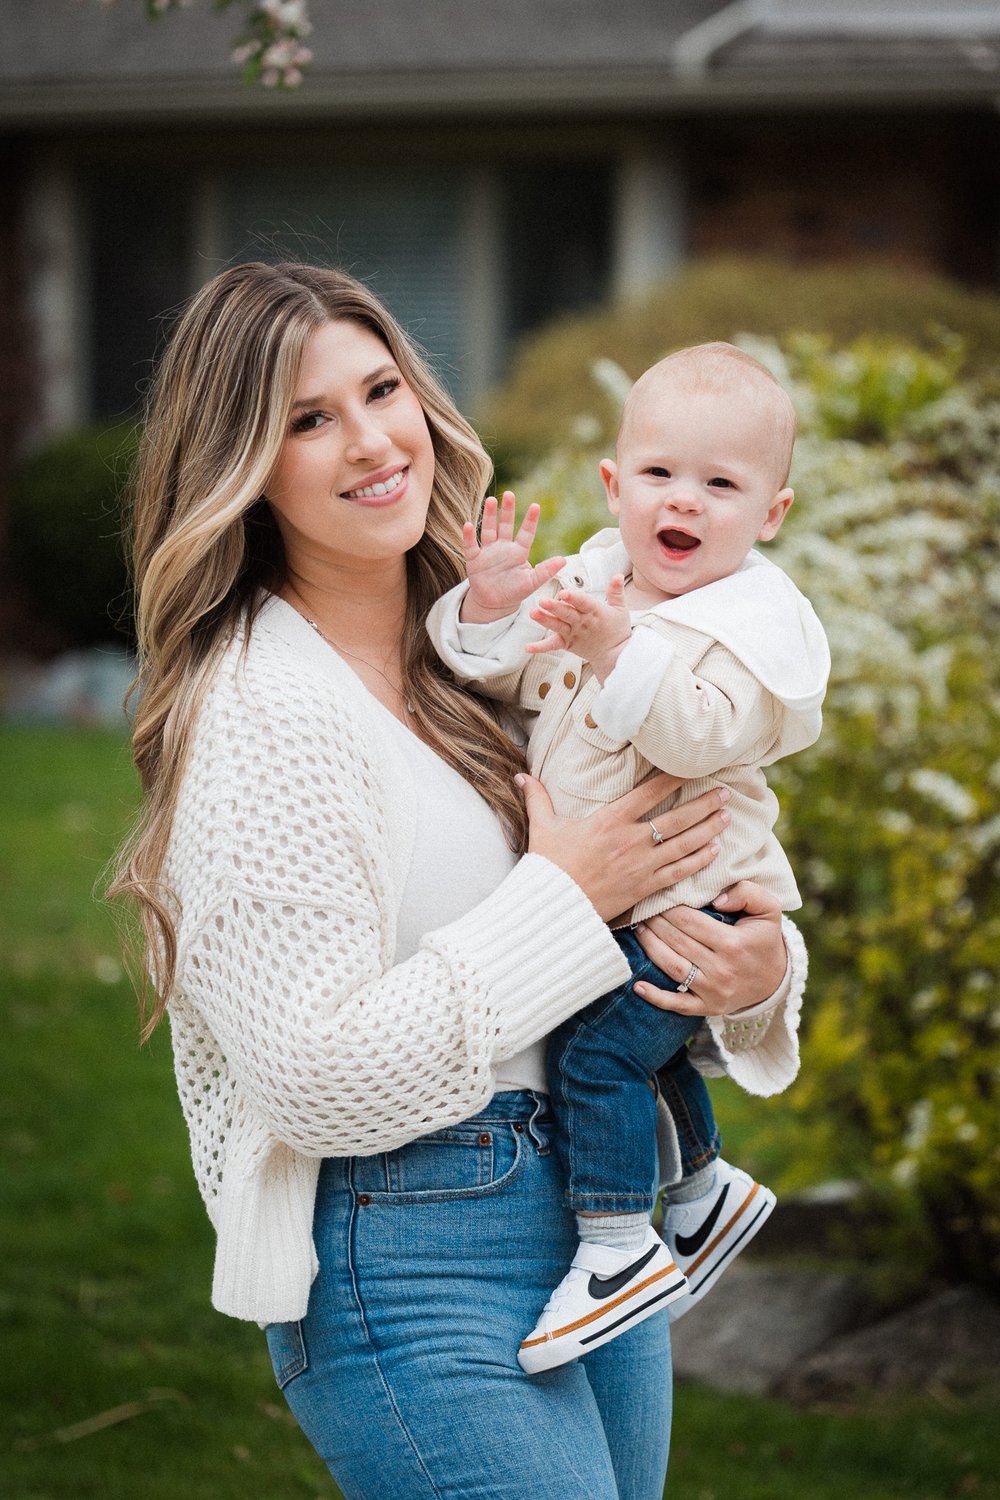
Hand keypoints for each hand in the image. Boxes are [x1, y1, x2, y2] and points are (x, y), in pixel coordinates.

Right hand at [460, 491, 564, 624]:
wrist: (493, 602)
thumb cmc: (514, 591)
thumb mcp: (532, 583)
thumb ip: (545, 571)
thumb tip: (563, 561)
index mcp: (519, 551)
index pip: (526, 533)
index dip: (530, 520)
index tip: (536, 506)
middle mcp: (503, 547)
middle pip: (505, 525)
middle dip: (507, 510)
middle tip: (509, 494)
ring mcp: (488, 551)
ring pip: (488, 530)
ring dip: (489, 516)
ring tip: (491, 501)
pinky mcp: (474, 559)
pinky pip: (471, 545)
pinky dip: (469, 536)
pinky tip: (468, 524)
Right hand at [518, 772, 728, 922]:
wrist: (555, 909)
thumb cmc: (548, 868)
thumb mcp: (542, 829)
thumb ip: (537, 799)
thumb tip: (520, 775)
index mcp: (609, 821)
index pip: (648, 793)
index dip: (672, 778)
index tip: (691, 768)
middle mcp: (630, 841)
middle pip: (676, 818)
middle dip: (703, 804)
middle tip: (725, 792)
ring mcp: (641, 865)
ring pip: (684, 844)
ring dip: (708, 829)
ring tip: (726, 816)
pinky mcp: (645, 888)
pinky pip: (679, 872)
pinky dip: (699, 861)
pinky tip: (714, 851)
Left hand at [526, 576, 631, 682]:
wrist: (614, 654)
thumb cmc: (617, 629)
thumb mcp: (621, 608)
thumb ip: (616, 591)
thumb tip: (618, 575)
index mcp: (595, 612)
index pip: (583, 603)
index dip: (573, 598)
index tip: (563, 592)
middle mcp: (582, 623)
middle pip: (567, 614)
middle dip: (554, 607)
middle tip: (542, 601)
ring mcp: (573, 634)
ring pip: (557, 626)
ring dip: (545, 620)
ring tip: (533, 613)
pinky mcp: (567, 644)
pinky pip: (552, 646)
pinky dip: (540, 647)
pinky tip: (527, 647)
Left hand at [632, 881, 785, 1015]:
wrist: (775, 980)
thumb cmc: (764, 939)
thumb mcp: (769, 909)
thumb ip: (747, 893)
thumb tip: (717, 898)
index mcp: (734, 944)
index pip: (689, 920)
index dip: (669, 907)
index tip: (658, 897)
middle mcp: (722, 970)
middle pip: (676, 941)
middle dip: (655, 922)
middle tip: (642, 910)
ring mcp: (713, 991)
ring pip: (671, 967)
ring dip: (649, 947)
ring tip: (639, 930)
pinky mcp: (707, 1007)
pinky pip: (677, 1004)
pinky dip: (655, 997)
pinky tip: (637, 986)